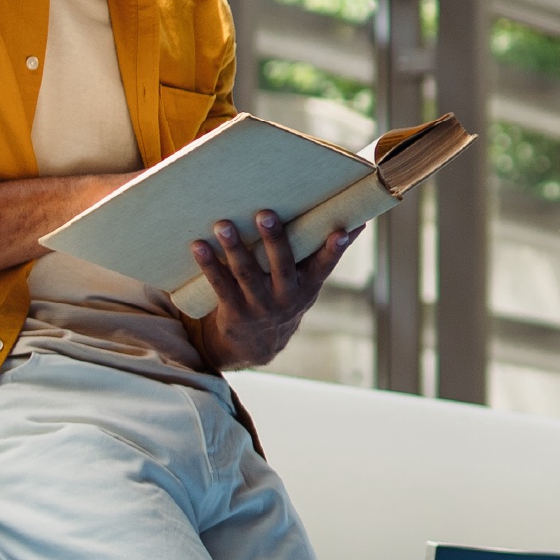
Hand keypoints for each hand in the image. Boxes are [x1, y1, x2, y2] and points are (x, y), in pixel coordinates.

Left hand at [191, 214, 362, 368]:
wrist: (257, 346)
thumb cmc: (285, 297)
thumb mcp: (308, 282)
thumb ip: (326, 253)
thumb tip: (361, 221)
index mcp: (307, 286)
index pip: (324, 266)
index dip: (333, 250)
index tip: (340, 230)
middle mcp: (285, 296)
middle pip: (281, 266)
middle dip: (274, 239)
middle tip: (264, 213)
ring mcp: (258, 305)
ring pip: (247, 274)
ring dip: (234, 247)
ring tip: (223, 224)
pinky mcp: (233, 311)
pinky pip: (220, 285)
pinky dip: (209, 264)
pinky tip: (198, 246)